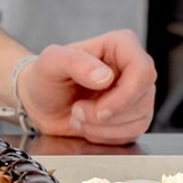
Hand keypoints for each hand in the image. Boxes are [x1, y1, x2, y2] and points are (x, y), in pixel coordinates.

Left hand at [16, 30, 157, 144]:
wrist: (40, 102)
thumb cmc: (45, 77)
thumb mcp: (51, 62)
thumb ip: (74, 62)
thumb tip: (105, 77)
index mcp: (120, 45)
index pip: (142, 70)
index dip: (125, 95)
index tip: (99, 109)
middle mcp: (133, 68)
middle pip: (142, 99)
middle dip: (107, 115)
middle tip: (77, 111)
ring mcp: (136, 93)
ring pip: (140, 120)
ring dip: (103, 127)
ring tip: (78, 116)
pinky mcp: (133, 116)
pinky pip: (133, 134)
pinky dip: (105, 136)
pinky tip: (87, 126)